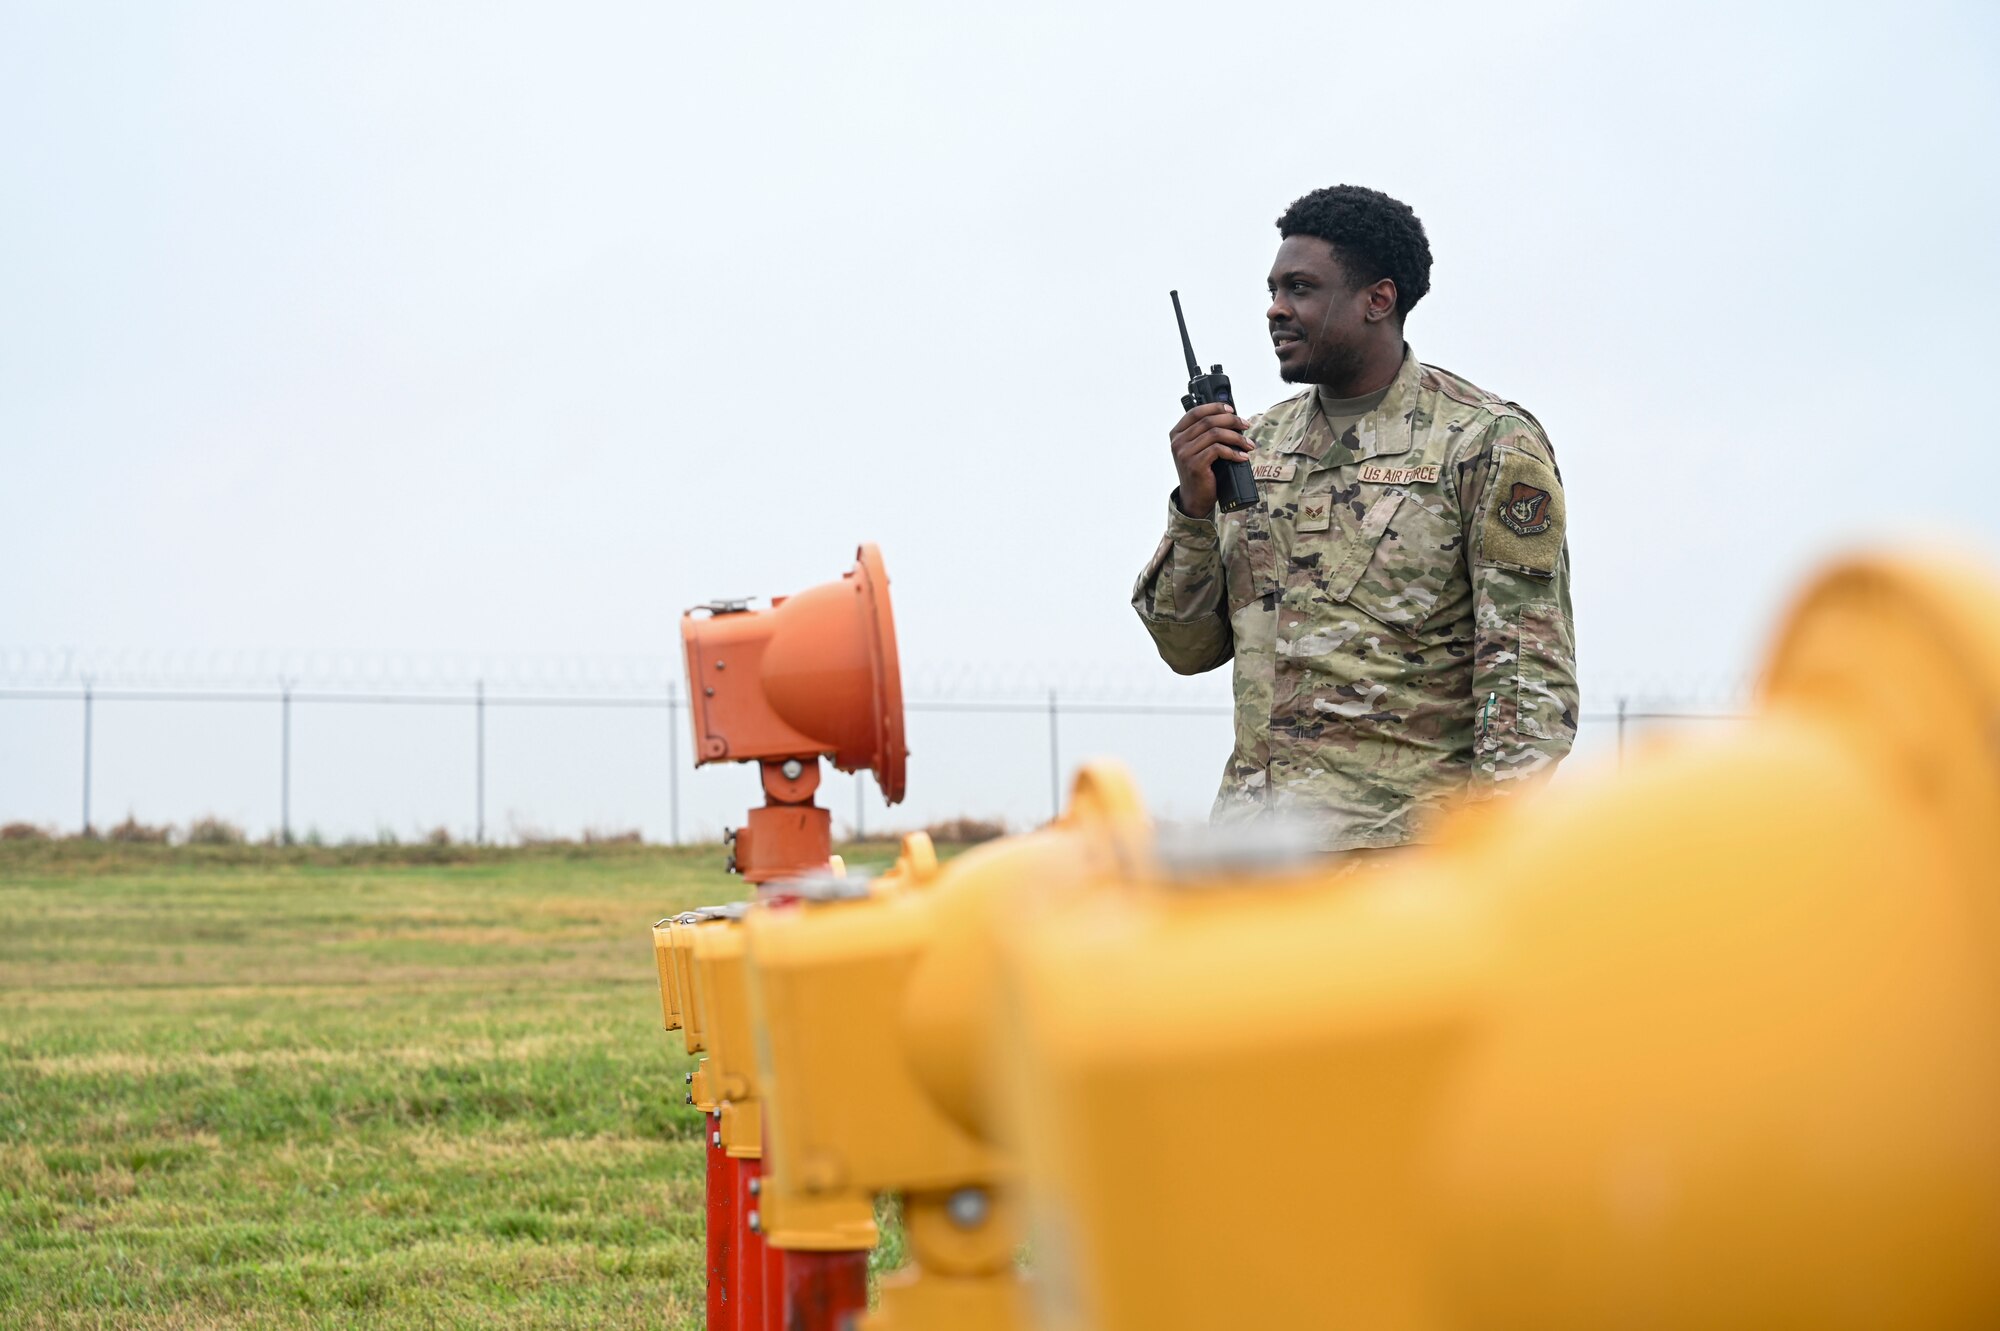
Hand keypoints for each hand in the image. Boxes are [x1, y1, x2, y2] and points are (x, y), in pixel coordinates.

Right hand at [1169, 402, 1253, 518]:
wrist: (1195, 498)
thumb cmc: (1201, 471)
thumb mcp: (1199, 448)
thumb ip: (1206, 433)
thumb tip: (1231, 417)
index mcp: (1177, 434)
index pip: (1196, 412)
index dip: (1215, 407)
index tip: (1232, 410)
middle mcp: (1178, 442)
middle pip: (1208, 421)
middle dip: (1232, 421)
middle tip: (1246, 426)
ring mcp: (1184, 453)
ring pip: (1215, 434)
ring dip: (1236, 438)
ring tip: (1248, 444)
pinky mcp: (1194, 464)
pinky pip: (1218, 450)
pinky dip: (1234, 452)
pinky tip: (1242, 457)